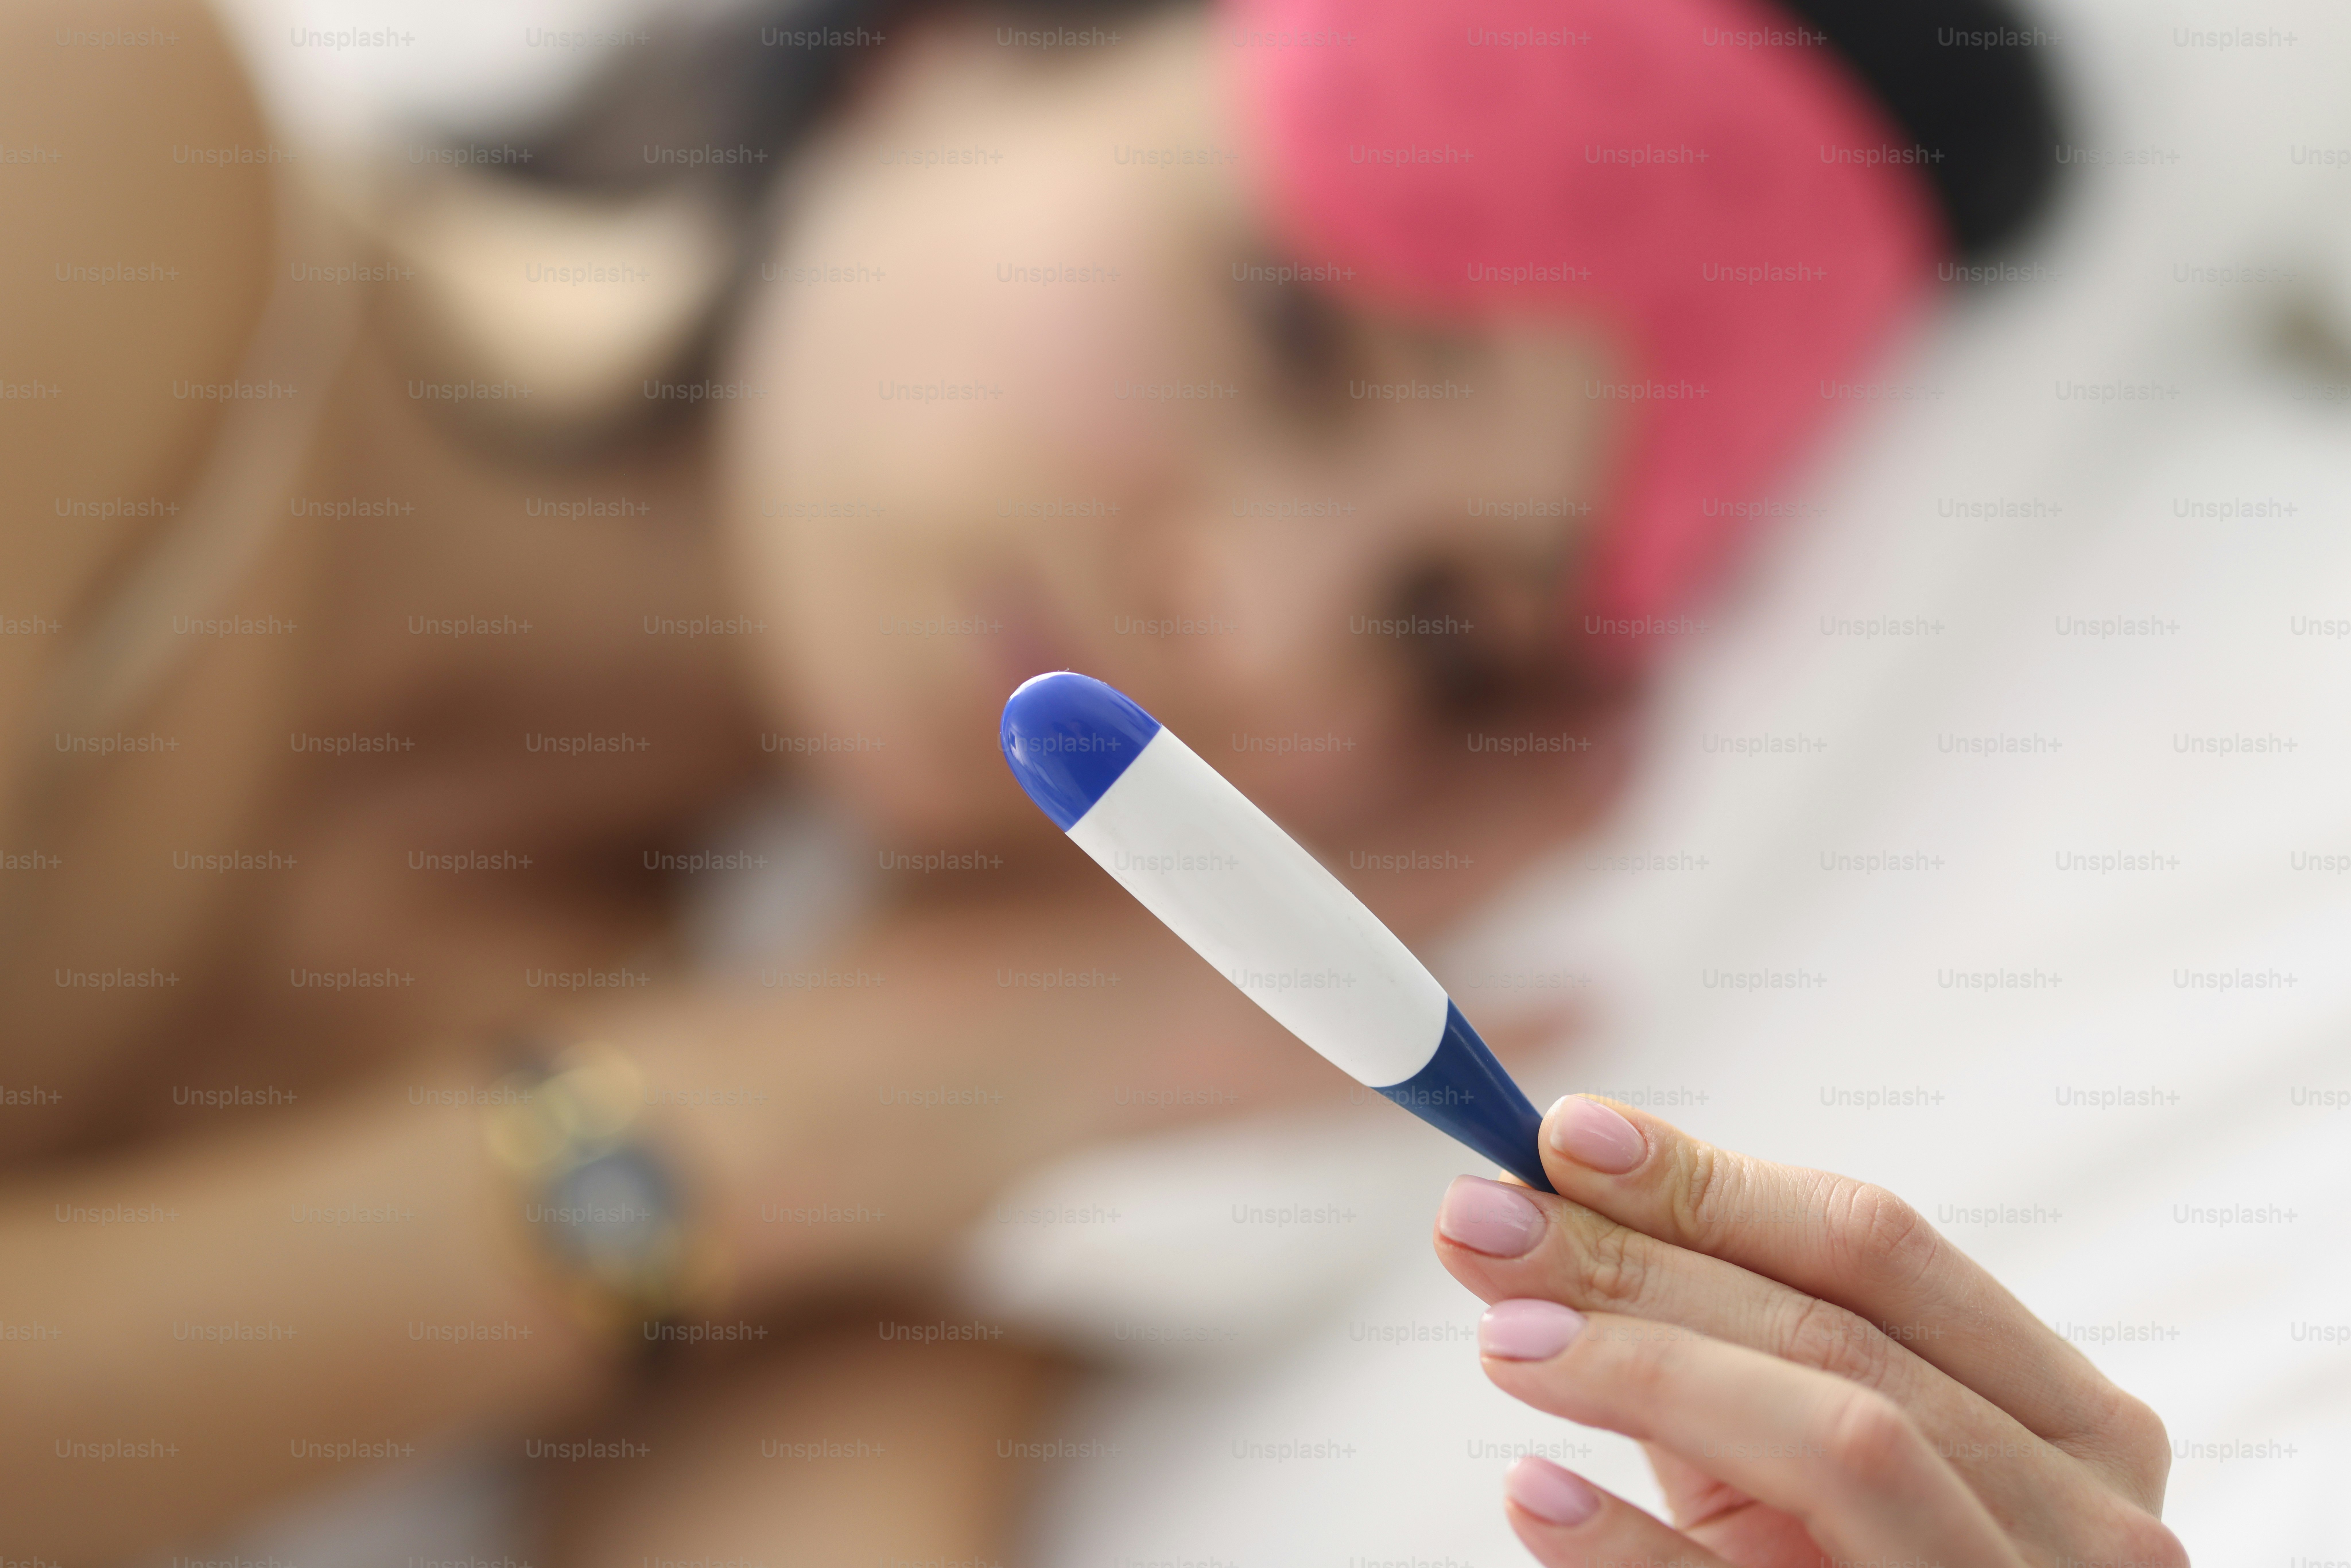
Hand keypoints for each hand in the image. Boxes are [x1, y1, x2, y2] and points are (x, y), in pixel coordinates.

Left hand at [1431, 1097, 2184, 1567]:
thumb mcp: (1814, 1461)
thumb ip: (1715, 1342)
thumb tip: (1544, 1205)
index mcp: (2070, 1421)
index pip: (1873, 1248)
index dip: (1707, 1180)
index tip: (1557, 1134)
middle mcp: (2078, 1512)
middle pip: (1835, 1338)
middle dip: (1639, 1262)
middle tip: (1481, 1219)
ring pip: (1837, 1440)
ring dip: (1647, 1371)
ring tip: (1501, 1336)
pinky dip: (1632, 1547)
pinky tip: (1533, 1492)